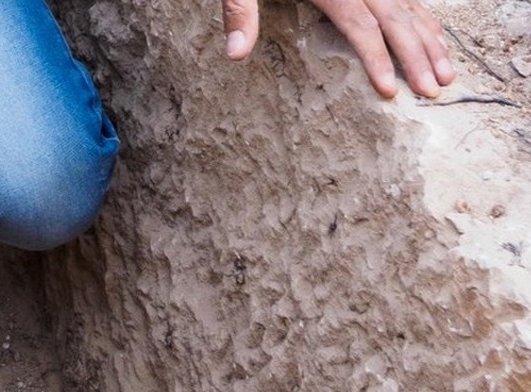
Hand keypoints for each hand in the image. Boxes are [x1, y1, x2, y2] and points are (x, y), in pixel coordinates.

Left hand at [223, 0, 455, 97]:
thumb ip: (241, 12)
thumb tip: (237, 54)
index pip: (359, 25)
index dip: (376, 58)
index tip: (390, 90)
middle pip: (394, 17)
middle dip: (417, 54)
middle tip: (435, 89)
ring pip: (408, 4)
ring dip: (429, 38)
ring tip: (448, 72)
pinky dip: (423, 15)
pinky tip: (436, 36)